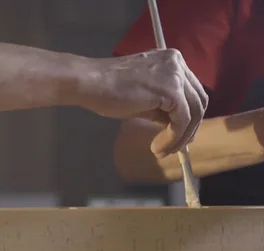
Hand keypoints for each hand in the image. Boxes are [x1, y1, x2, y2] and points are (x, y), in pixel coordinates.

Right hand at [78, 49, 207, 156]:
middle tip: (174, 147)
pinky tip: (158, 146)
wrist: (90, 83)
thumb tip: (174, 125)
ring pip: (194, 112)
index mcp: (171, 60)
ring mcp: (176, 75)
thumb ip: (161, 106)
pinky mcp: (172, 91)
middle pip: (198, 101)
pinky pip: (182, 120)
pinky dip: (173, 137)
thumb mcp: (142, 97)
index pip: (190, 91)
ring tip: (163, 151)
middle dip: (189, 129)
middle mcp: (178, 63)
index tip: (177, 136)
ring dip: (180, 137)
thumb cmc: (107, 89)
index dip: (188, 117)